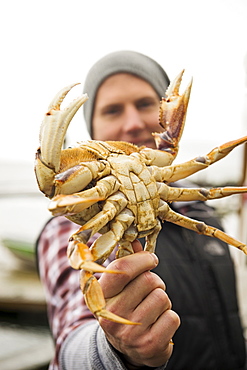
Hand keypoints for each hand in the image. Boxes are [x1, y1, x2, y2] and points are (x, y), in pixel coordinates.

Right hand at [98, 240, 179, 368]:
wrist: (126, 348)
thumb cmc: (124, 307)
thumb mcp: (119, 287)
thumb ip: (126, 263)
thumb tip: (136, 241)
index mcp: (100, 296)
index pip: (122, 269)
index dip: (142, 259)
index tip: (151, 259)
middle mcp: (112, 315)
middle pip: (149, 280)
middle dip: (155, 282)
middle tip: (148, 291)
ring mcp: (130, 332)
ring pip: (162, 297)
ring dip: (162, 300)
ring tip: (151, 309)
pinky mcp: (149, 345)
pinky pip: (172, 317)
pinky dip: (169, 318)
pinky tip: (157, 324)